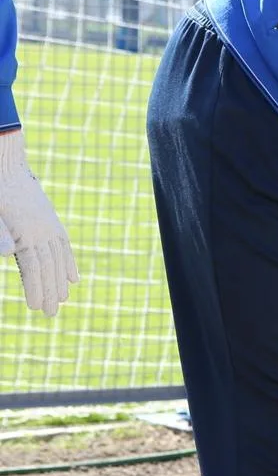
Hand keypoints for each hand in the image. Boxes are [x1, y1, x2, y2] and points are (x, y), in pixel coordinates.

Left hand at [0, 130, 79, 316]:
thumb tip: (9, 254)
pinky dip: (69, 263)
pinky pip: (63, 246)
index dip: (36, 289)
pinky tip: (73, 278)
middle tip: (51, 314)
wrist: (5, 161)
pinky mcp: (49, 220)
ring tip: (63, 299)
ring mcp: (48, 225)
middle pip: (49, 267)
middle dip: (50, 291)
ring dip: (60, 281)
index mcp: (27, 232)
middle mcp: (43, 231)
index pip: (34, 268)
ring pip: (58, 259)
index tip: (36, 308)